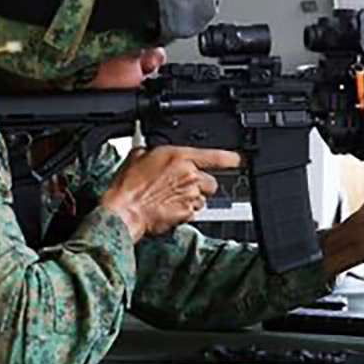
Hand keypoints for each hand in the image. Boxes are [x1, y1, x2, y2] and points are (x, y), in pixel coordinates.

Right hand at [100, 146, 240, 241]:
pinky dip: (184, 212)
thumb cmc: (128, 186)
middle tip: (181, 186)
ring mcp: (190, 196)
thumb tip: (150, 150)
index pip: (216, 156)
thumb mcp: (137, 156)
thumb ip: (151, 150)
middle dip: (200, 185)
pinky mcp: (187, 214)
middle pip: (210, 182)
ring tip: (170, 199)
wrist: (124, 210)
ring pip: (202, 199)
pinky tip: (168, 209)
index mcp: (180, 156)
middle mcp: (190, 175)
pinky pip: (192, 213)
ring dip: (191, 199)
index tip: (239, 159)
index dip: (231, 158)